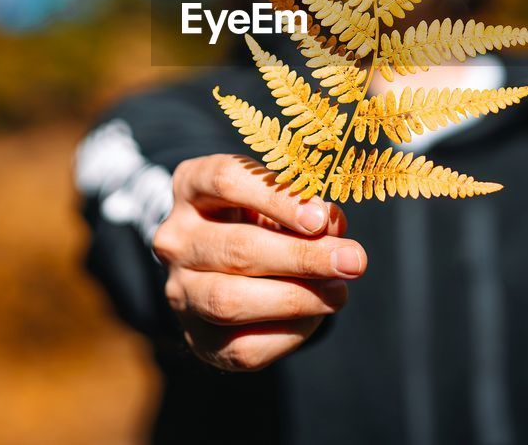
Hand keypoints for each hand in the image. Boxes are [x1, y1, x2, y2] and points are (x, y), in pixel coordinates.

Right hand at [152, 153, 367, 371]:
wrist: (222, 270)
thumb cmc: (259, 220)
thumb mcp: (278, 200)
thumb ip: (305, 210)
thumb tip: (335, 229)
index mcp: (190, 186)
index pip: (226, 181)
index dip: (277, 199)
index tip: (321, 219)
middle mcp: (175, 238)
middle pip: (237, 249)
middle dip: (303, 257)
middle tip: (352, 260)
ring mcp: (179, 290)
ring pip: (231, 301)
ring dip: (297, 298)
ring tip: (339, 292)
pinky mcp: (196, 338)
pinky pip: (243, 347)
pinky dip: (290, 333)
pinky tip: (315, 315)